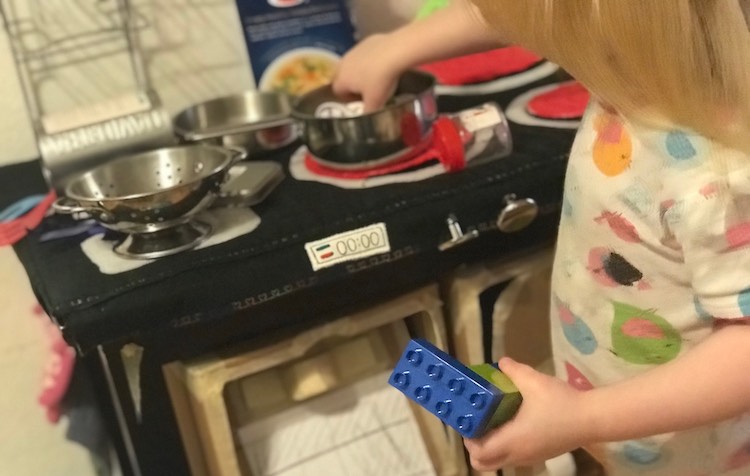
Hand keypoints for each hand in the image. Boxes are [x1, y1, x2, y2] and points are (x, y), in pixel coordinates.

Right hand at [332, 33, 407, 111]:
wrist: (395, 52)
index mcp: (342, 79)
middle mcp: (344, 63)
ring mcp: (355, 50)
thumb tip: (367, 121)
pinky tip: (384, 64)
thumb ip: (368, 113)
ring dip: (360, 70)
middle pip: (342, 75)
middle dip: (351, 83)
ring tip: (376, 77)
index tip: (358, 102)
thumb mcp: (375, 103)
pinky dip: (371, 59)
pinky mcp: (368, 41)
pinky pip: (365, 53)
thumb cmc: (380, 81)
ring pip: (353, 63)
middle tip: (366, 90)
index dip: (346, 98)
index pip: (336, 91)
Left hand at [463, 357, 591, 470]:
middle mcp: (518, 454)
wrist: (592, 418)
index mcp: (512, 440)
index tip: (466, 419)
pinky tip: (511, 423)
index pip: (478, 452)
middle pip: (484, 462)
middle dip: (474, 445)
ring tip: (491, 421)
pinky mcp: (539, 455)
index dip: (467, 438)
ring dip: (490, 446)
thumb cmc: (560, 402)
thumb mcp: (533, 381)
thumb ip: (513, 370)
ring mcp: (529, 458)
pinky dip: (504, 446)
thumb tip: (501, 362)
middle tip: (475, 422)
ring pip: (499, 460)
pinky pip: (513, 457)